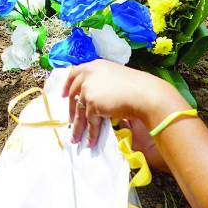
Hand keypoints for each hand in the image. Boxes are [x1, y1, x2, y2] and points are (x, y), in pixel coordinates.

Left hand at [62, 59, 180, 147]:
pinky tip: (90, 142)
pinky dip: (91, 134)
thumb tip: (95, 95)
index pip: (73, 74)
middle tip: (70, 120)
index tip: (64, 95)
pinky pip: (90, 122)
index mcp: (93, 66)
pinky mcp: (92, 104)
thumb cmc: (136, 85)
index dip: (67, 86)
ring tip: (75, 138)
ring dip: (77, 127)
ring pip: (79, 112)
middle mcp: (87, 76)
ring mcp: (88, 90)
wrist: (144, 93)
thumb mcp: (114, 77)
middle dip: (71, 110)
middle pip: (73, 95)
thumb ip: (102, 82)